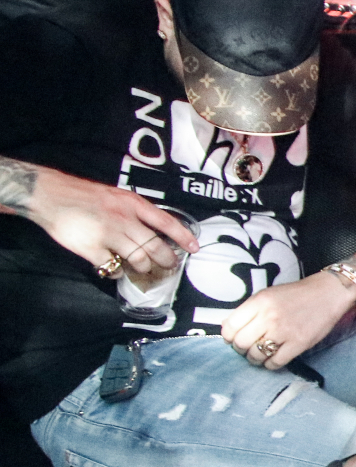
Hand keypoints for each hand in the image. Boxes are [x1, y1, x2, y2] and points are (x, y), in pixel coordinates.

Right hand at [24, 166, 198, 277]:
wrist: (50, 195)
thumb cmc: (83, 195)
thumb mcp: (116, 195)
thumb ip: (135, 210)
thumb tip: (153, 229)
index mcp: (133, 204)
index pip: (166, 222)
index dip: (183, 237)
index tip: (194, 248)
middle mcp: (124, 219)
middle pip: (155, 246)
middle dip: (167, 260)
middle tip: (169, 267)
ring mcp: (108, 234)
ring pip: (138, 259)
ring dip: (143, 267)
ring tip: (143, 269)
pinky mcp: (91, 248)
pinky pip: (112, 267)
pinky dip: (117, 271)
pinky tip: (116, 270)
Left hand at [219, 271, 355, 369]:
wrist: (329, 293)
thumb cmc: (297, 294)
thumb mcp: (268, 294)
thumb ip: (249, 310)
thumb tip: (229, 328)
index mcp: (259, 302)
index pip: (230, 327)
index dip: (229, 336)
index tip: (234, 338)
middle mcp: (269, 317)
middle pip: (240, 343)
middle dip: (240, 349)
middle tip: (248, 347)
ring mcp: (284, 331)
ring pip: (255, 356)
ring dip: (254, 359)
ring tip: (261, 354)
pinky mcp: (299, 343)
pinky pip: (275, 363)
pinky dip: (270, 364)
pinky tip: (273, 359)